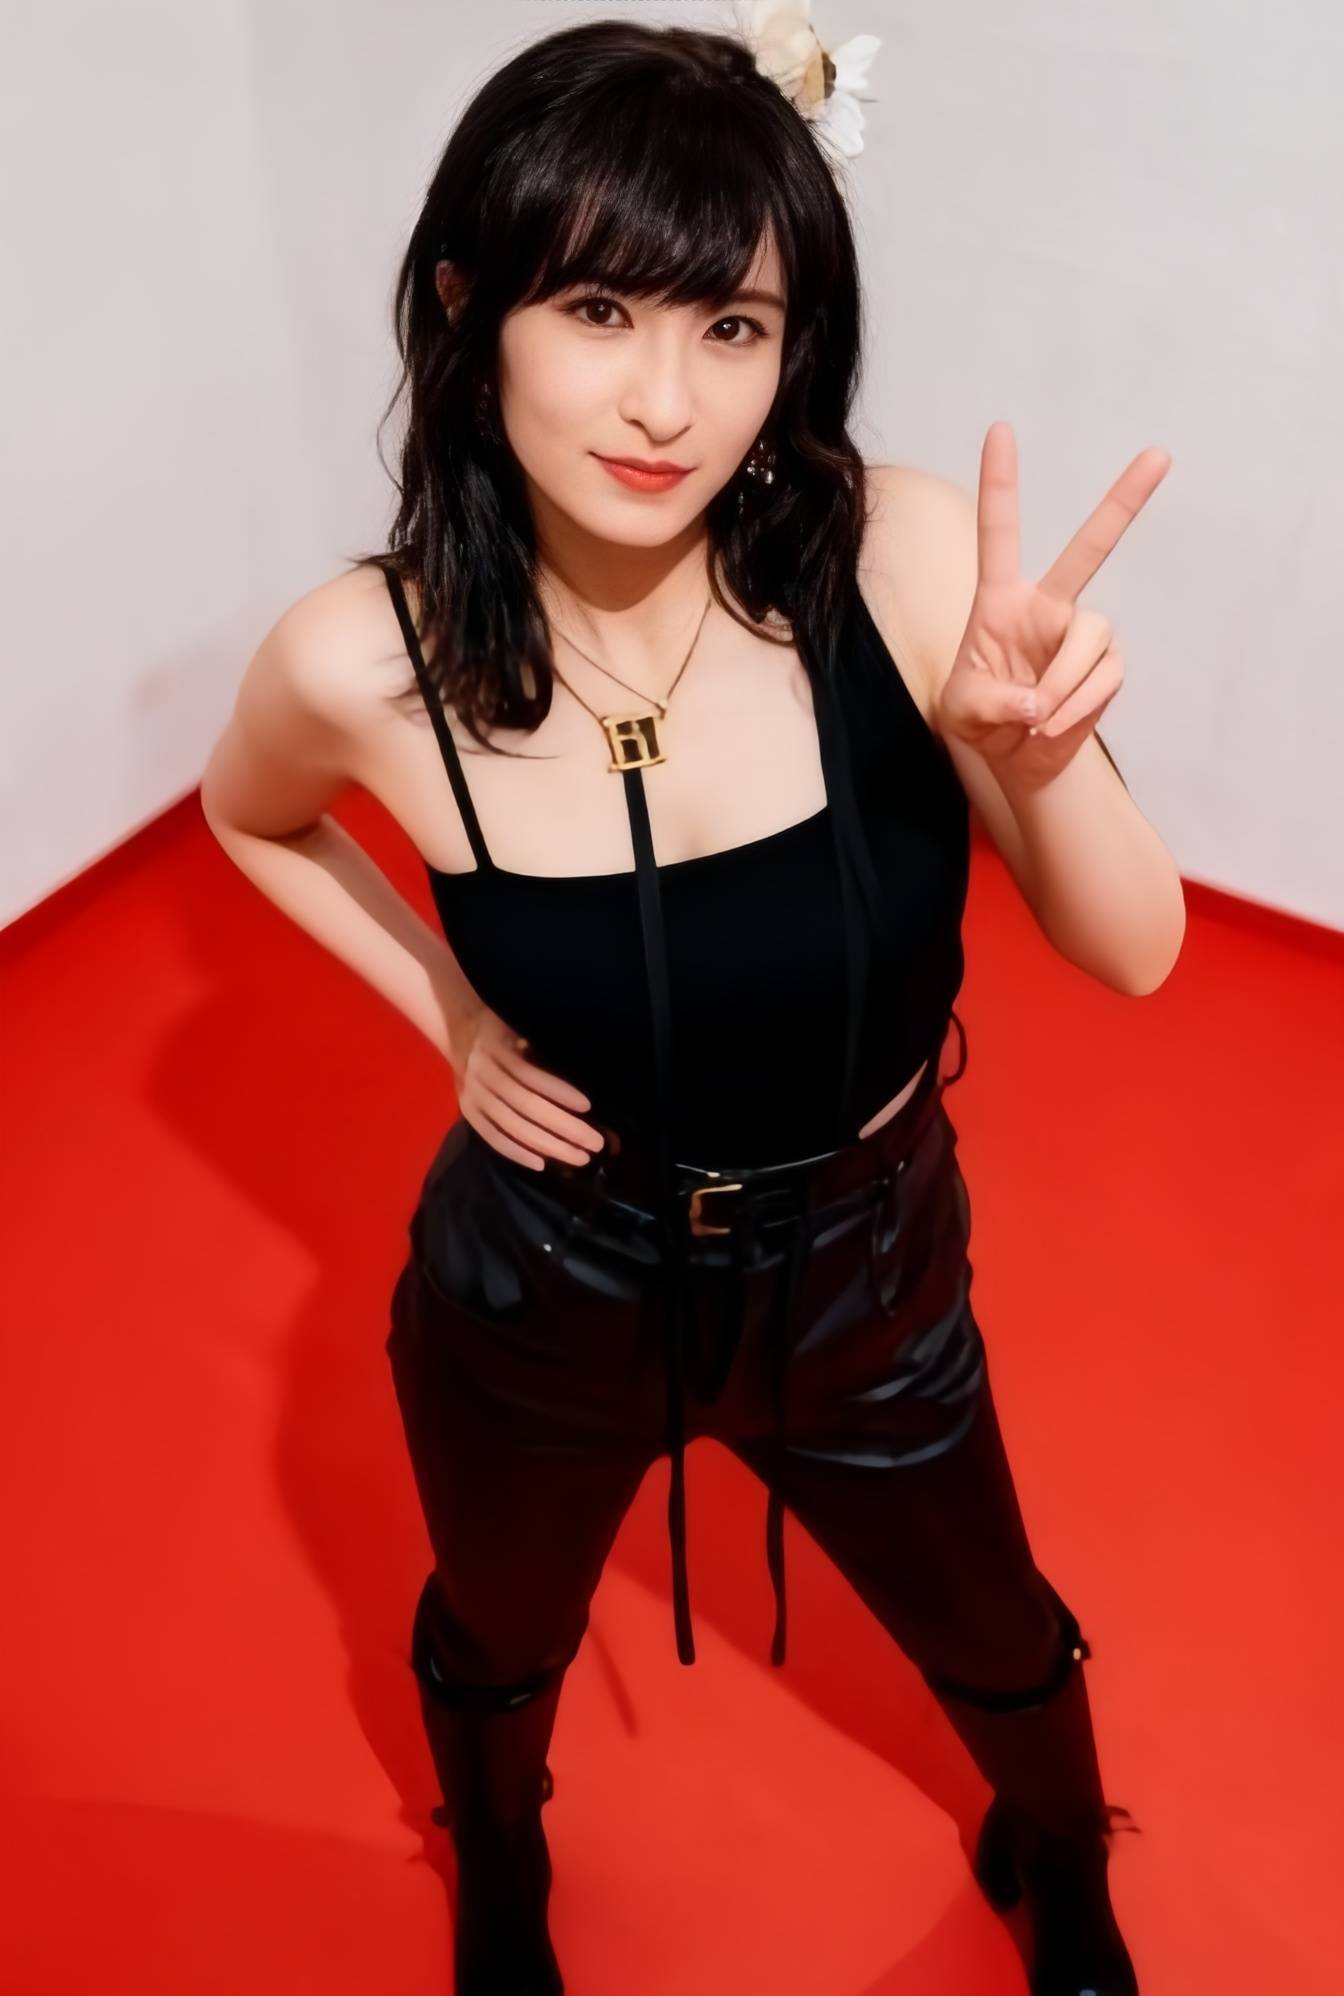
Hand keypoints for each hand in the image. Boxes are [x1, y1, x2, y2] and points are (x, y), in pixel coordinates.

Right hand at [449, 1003, 605, 1170]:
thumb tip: (581, 1066)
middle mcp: (482, 1073)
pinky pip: (492, 1137)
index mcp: (497, 1048)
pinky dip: (516, 1152)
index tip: (588, 1106)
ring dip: (547, 1145)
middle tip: (595, 1142)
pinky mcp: (468, 1112)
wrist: (459, 1030)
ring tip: (579, 1157)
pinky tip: (541, 1164)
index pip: (530, 1074)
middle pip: (525, 1105)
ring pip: (512, 1126)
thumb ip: (540, 1045)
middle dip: (564, 1126)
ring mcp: (472, 1095)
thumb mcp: (520, 1024)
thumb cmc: (503, 1028)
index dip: (559, 1091)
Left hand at [936, 422, 1170, 785]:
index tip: (1000, 429)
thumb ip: (989, 701)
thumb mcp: (962, 713)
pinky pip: (1102, 678)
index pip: (999, 533)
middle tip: (1160, 454)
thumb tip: (1035, 703)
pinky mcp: (1107, 665)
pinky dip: (1076, 708)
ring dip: (1061, 685)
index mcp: (1000, 601)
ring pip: (1090, 638)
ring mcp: (1081, 633)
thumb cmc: (981, 720)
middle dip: (1124, 503)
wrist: (1018, 758)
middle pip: (1089, 548)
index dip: (1000, 483)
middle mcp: (1047, 606)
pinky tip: (1051, 727)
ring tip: (1035, 720)